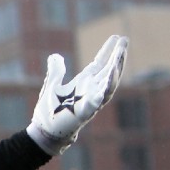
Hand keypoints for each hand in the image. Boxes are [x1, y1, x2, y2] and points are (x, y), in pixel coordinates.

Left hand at [26, 34, 127, 155]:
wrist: (44, 132)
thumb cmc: (49, 112)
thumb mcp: (52, 84)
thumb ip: (56, 70)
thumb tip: (55, 56)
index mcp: (83, 83)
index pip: (99, 64)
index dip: (108, 51)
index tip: (116, 38)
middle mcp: (90, 90)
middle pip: (108, 70)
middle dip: (117, 56)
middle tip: (125, 39)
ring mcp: (91, 100)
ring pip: (109, 82)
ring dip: (116, 67)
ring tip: (121, 53)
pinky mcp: (87, 110)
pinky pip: (101, 98)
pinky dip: (107, 86)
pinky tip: (112, 73)